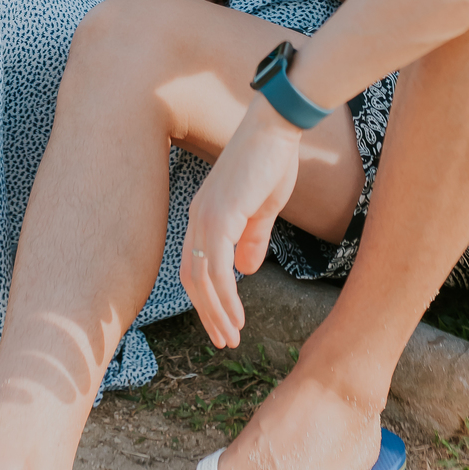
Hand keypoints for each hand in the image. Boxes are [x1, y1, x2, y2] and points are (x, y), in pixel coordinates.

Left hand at [182, 96, 302, 347]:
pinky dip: (226, 297)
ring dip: (216, 312)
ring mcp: (206, 217)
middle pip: (191, 278)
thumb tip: (246, 270)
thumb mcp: (263, 208)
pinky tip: (238, 315)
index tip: (222, 321)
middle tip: (224, 340)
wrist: (276, 129)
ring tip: (231, 336)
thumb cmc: (272, 162)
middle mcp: (197, 217)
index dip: (206, 297)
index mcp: (205, 214)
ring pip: (202, 280)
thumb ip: (252, 238)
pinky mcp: (220, 217)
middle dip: (207, 312)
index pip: (195, 266)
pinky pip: (218, 270)